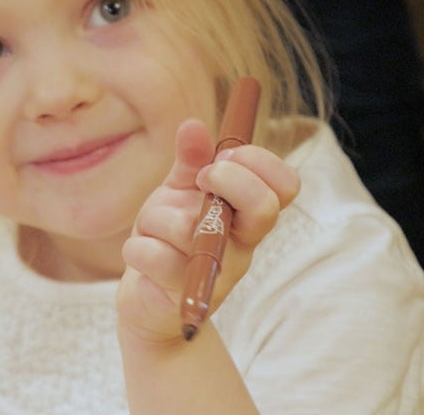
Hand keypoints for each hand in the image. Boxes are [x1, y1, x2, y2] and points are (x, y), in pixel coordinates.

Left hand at [118, 119, 300, 343]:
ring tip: (152, 228)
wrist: (146, 297)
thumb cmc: (170, 239)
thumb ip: (191, 160)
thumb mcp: (180, 193)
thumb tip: (192, 126)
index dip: (258, 161)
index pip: (285, 185)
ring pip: (188, 228)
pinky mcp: (186, 296)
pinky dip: (138, 248)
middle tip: (200, 181)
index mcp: (248, 217)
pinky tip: (141, 255)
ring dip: (157, 217)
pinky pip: (155, 256)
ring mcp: (218, 273)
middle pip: (264, 207)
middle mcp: (243, 246)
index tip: (221, 157)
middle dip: (227, 180)